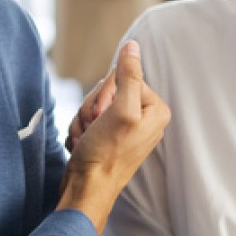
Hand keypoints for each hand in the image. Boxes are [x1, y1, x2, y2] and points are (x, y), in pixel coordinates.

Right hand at [58, 40, 169, 230]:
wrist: (87, 189)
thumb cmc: (106, 154)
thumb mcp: (121, 110)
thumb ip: (129, 75)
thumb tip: (132, 45)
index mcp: (155, 109)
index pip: (123, 77)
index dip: (106, 93)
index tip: (103, 115)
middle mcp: (144, 118)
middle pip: (107, 90)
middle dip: (92, 108)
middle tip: (94, 129)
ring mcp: (125, 129)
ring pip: (93, 105)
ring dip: (83, 120)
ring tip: (87, 140)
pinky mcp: (107, 138)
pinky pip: (87, 120)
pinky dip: (80, 131)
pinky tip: (83, 146)